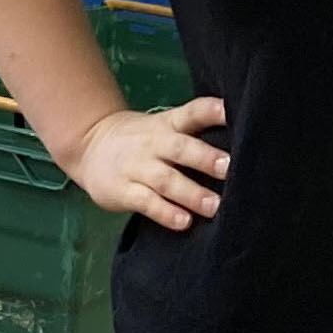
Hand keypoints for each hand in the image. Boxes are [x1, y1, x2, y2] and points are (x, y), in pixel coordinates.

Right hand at [64, 96, 230, 229]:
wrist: (89, 145)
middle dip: (205, 158)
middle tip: (230, 169)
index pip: (192, 113)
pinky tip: (184, 222)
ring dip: (191, 193)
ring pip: (165, 179)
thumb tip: (243, 146)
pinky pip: (146, 202)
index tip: (231, 111)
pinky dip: (165, 212)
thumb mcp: (166, 127)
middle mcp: (154, 144)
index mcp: (168, 125)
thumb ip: (196, 133)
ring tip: (214, 206)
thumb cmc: (144, 141)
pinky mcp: (123, 191)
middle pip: (181, 148)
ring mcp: (137, 167)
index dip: (211, 111)